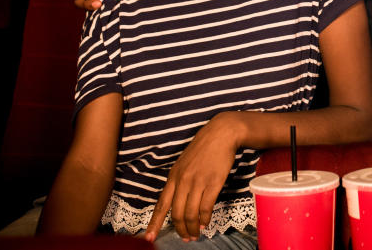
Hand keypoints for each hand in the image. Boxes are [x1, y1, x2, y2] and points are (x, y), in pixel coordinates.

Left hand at [143, 112, 241, 241]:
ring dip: (193, 228)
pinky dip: (205, 219)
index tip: (149, 237)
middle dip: (181, 230)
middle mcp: (183, 181)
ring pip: (191, 214)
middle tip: (186, 238)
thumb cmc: (204, 148)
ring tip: (195, 234)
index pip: (161, 205)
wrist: (221, 133)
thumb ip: (180, 182)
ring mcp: (198, 182)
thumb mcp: (184, 164)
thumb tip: (179, 203)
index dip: (155, 223)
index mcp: (173, 177)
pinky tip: (205, 223)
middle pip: (177, 213)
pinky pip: (206, 207)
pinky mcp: (213, 183)